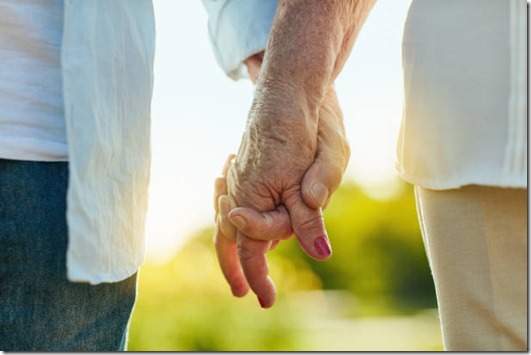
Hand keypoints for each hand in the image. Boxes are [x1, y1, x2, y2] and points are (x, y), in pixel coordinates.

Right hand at [213, 0, 373, 307]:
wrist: (292, 86)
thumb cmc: (310, 123)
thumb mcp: (323, 166)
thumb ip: (312, 213)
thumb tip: (320, 252)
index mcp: (253, 193)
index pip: (252, 245)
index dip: (258, 274)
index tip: (262, 300)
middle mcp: (239, 186)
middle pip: (229, 236)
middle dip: (237, 267)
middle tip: (243, 293)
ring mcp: (239, 175)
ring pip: (227, 218)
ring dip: (232, 245)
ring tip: (238, 269)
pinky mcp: (245, 167)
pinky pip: (231, 198)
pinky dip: (233, 216)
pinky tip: (236, 221)